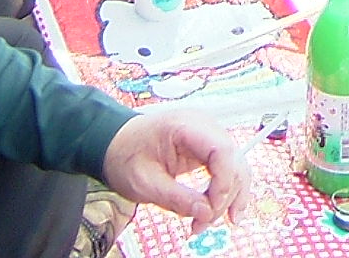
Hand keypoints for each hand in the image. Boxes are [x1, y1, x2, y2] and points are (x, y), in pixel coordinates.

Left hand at [102, 109, 253, 234]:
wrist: (114, 144)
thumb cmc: (125, 156)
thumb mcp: (144, 182)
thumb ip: (176, 198)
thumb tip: (206, 213)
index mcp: (185, 126)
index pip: (221, 150)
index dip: (224, 182)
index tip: (211, 209)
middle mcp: (202, 126)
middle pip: (232, 161)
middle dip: (223, 196)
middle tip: (203, 223)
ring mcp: (206, 135)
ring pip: (234, 167)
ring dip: (227, 197)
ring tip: (206, 223)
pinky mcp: (205, 148)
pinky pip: (225, 168)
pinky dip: (225, 191)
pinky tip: (225, 211)